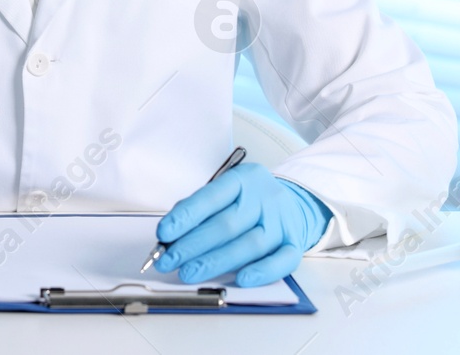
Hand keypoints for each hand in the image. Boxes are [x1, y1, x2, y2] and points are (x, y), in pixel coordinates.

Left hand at [154, 163, 332, 286]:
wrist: (295, 203)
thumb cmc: (251, 201)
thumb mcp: (227, 192)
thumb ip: (201, 209)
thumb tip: (171, 235)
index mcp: (243, 179)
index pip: (211, 197)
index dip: (186, 217)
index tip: (164, 234)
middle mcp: (264, 198)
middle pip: (226, 225)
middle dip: (192, 246)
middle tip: (168, 261)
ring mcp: (281, 222)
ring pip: (248, 245)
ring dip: (215, 262)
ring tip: (189, 273)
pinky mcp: (294, 244)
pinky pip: (281, 260)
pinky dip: (261, 272)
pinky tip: (241, 279)